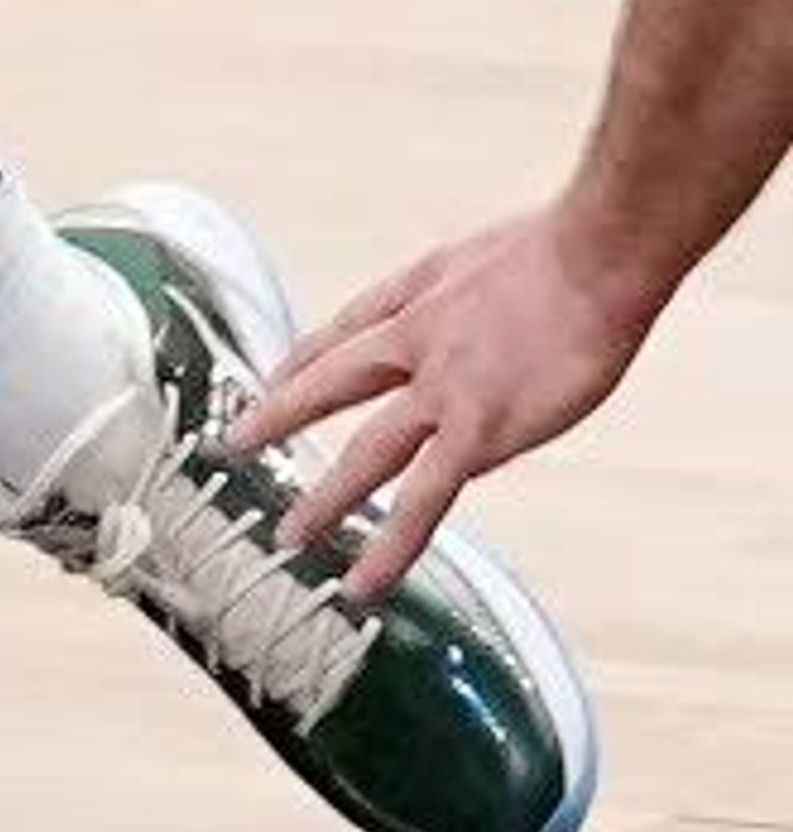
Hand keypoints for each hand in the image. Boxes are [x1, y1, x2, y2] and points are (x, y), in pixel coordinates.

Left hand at [230, 203, 657, 602]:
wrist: (593, 256)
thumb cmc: (568, 252)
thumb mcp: (493, 260)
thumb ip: (472, 300)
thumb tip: (480, 339)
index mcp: (419, 293)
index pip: (346, 328)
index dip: (306, 356)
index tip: (277, 374)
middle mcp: (415, 338)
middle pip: (331, 381)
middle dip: (281, 414)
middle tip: (237, 441)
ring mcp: (441, 388)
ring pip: (366, 452)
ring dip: (325, 497)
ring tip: (288, 537)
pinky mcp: (476, 431)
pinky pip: (422, 500)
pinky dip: (391, 544)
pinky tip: (367, 579)